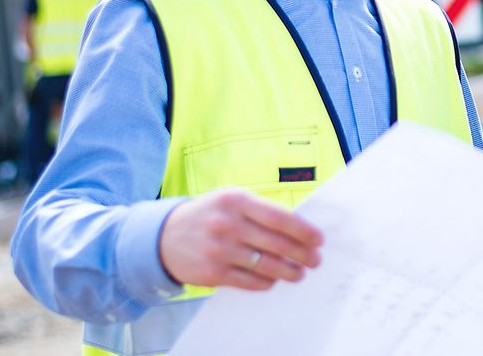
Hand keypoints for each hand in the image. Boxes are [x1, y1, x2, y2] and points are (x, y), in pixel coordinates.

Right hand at [158, 187, 323, 289]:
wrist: (163, 237)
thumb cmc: (208, 215)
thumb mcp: (229, 200)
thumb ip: (259, 210)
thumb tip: (299, 229)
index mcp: (236, 200)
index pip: (280, 217)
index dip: (304, 231)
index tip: (319, 240)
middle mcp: (228, 224)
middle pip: (277, 244)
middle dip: (303, 255)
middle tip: (315, 260)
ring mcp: (220, 250)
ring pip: (267, 266)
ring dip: (290, 272)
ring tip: (299, 273)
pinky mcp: (213, 273)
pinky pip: (250, 281)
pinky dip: (267, 282)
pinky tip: (274, 280)